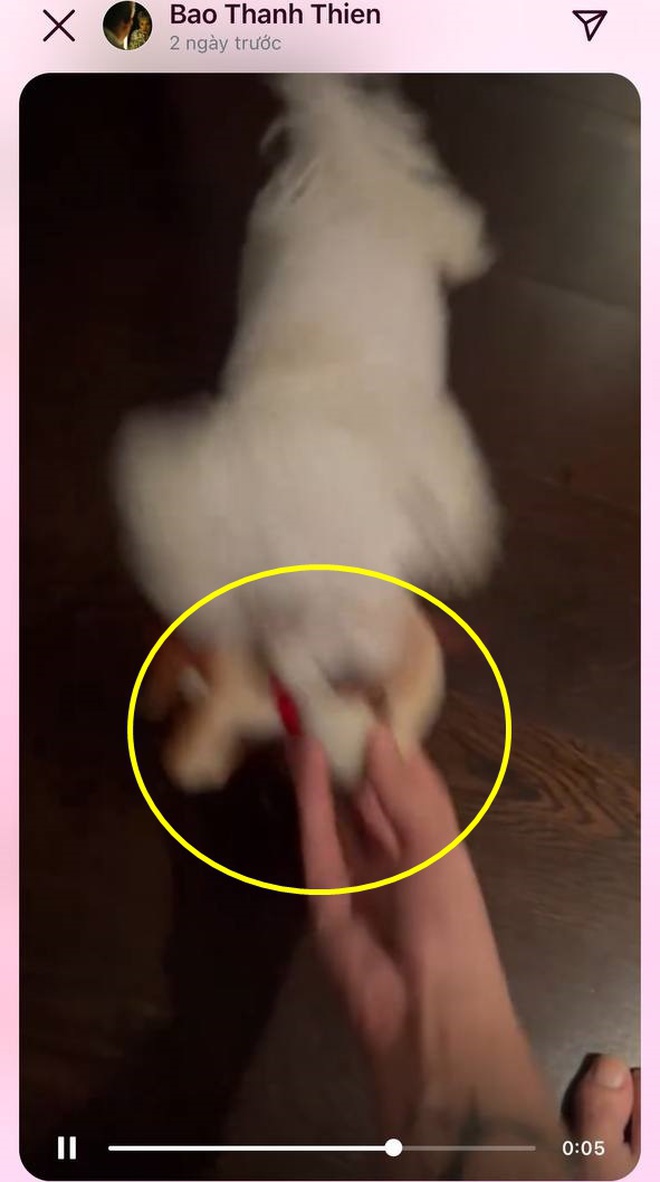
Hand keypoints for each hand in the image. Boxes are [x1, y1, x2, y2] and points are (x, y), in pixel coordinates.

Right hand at [289, 725, 508, 1134]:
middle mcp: (399, 854)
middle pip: (371, 793)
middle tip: (326, 700)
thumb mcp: (436, 849)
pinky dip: (310, 800)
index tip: (368, 696)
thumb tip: (376, 734)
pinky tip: (303, 760)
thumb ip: (403, 792)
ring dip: (325, 768)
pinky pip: (318, 839)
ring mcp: (360, 875)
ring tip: (305, 717)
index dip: (391, 742)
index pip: (412, 780)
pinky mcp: (324, 895)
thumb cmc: (451, 924)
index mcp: (436, 844)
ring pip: (340, 810)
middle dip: (351, 751)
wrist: (426, 1013)